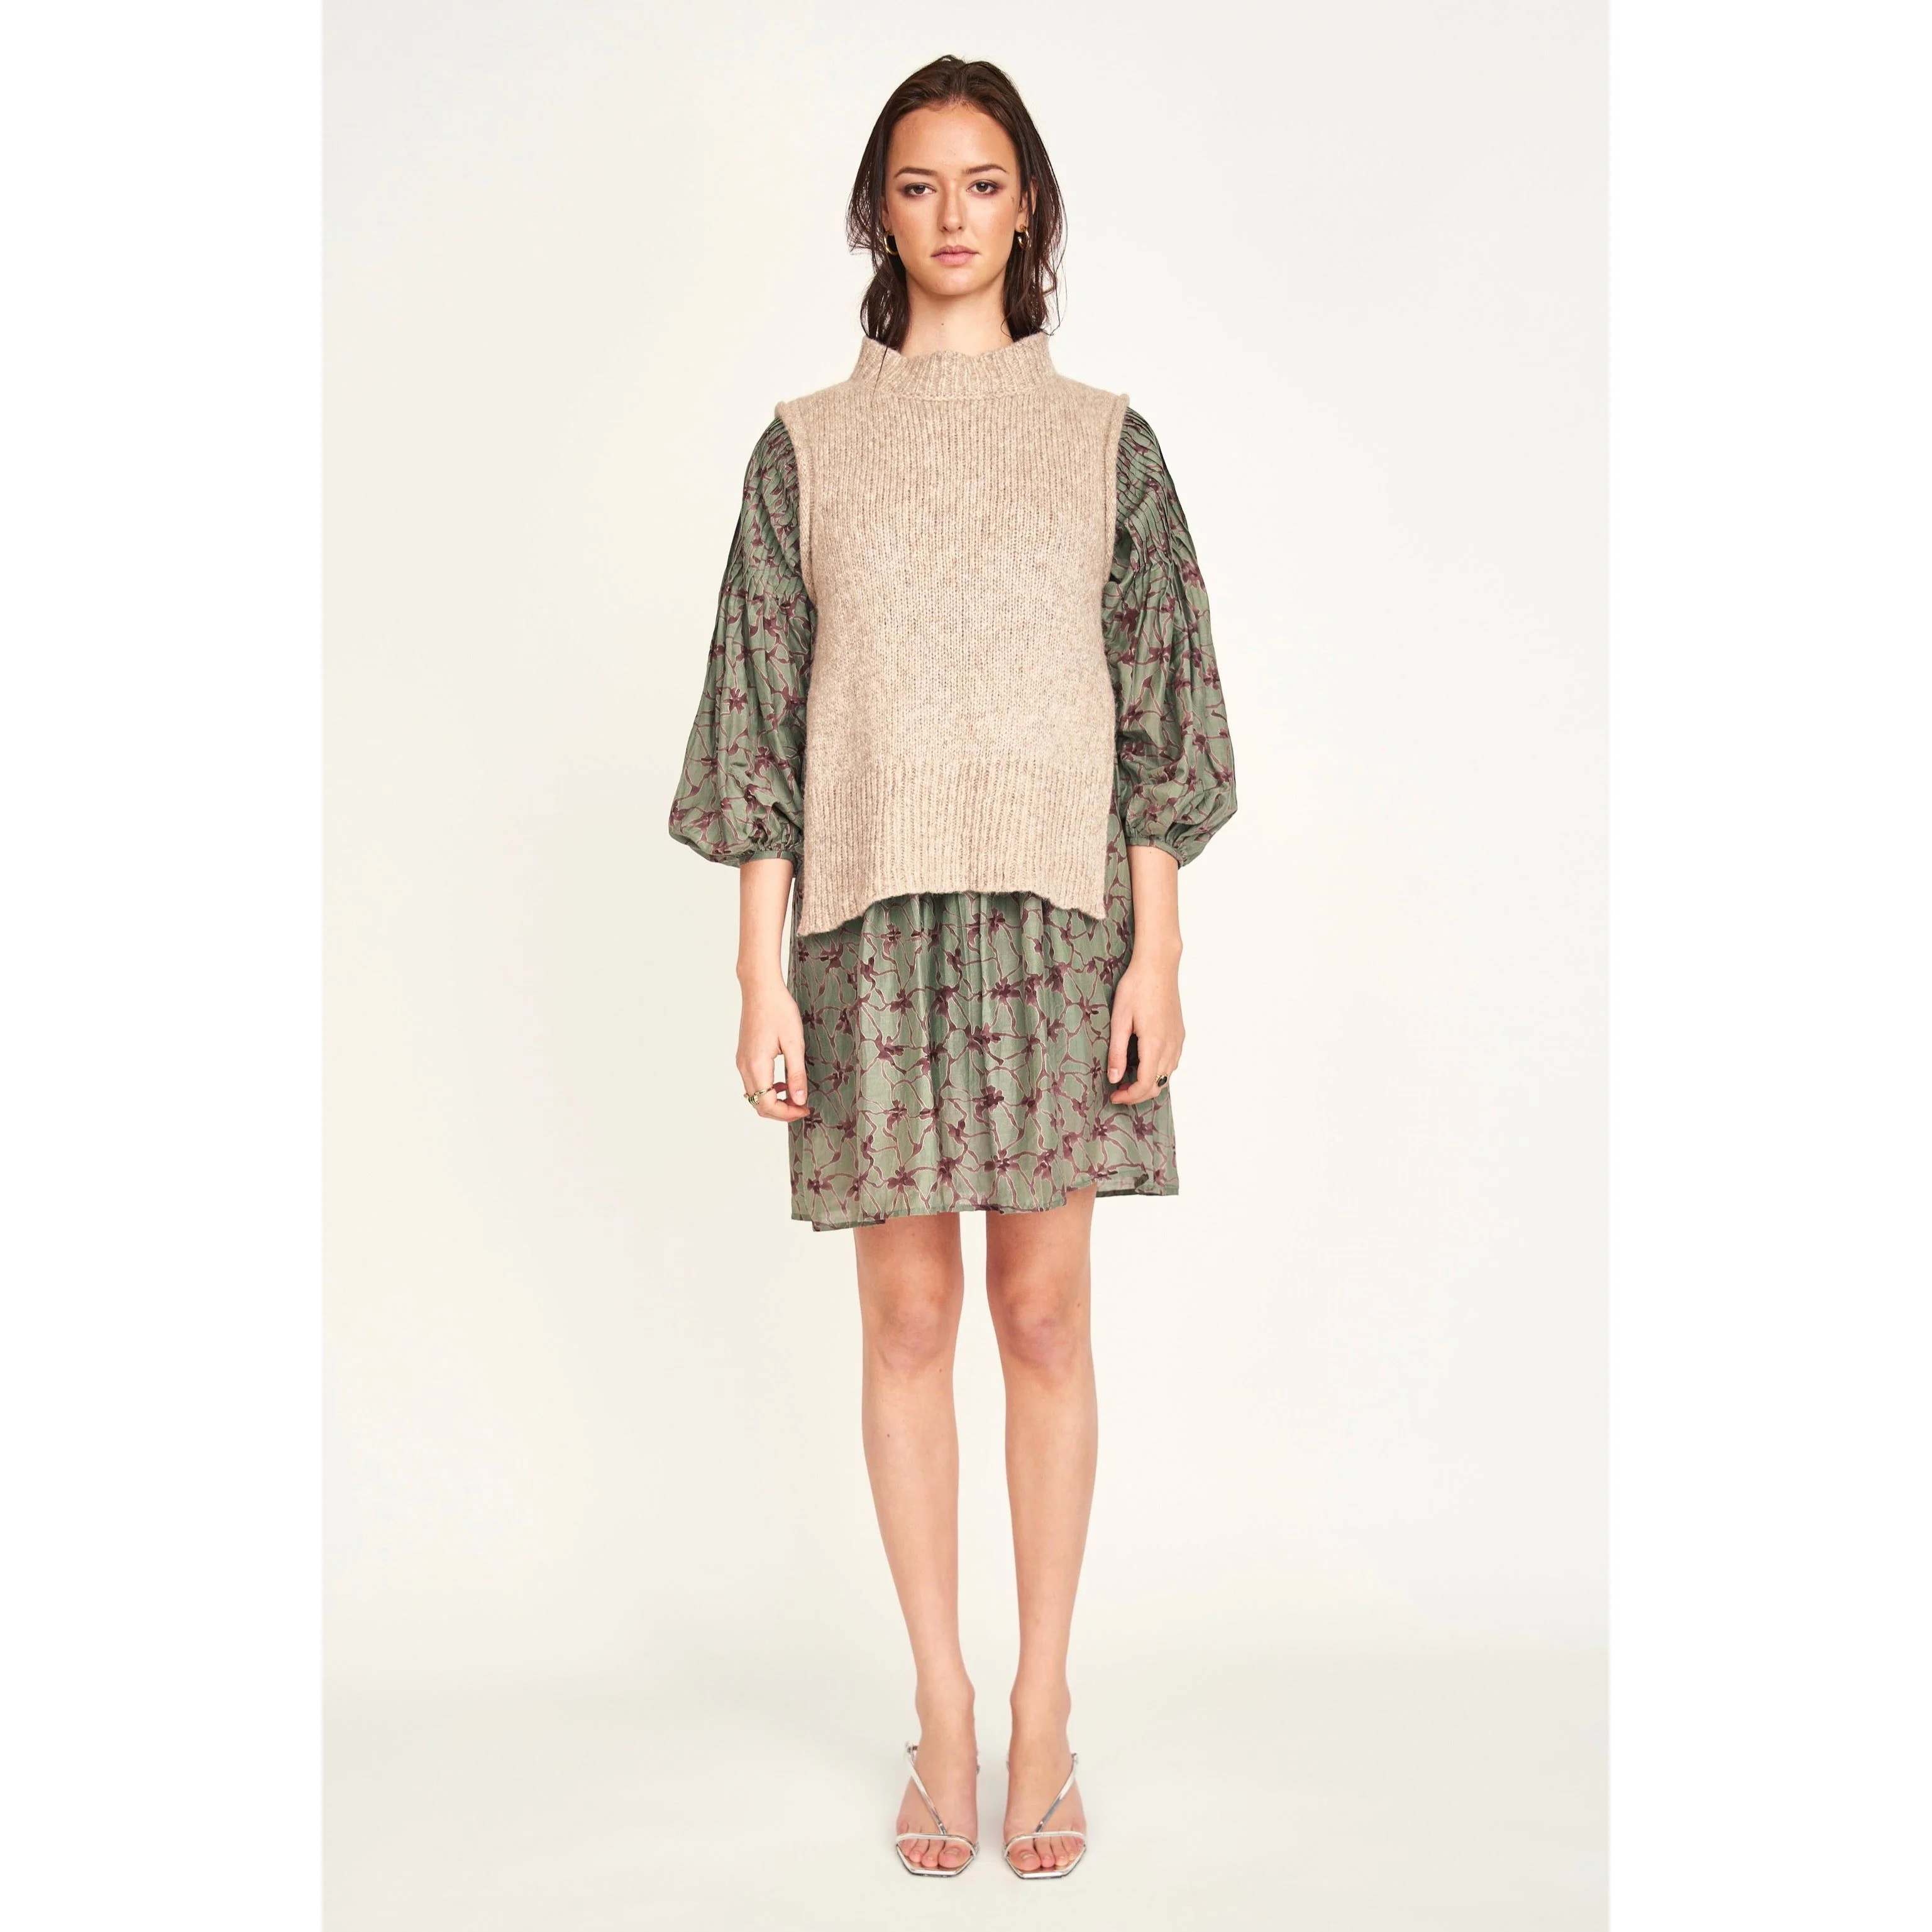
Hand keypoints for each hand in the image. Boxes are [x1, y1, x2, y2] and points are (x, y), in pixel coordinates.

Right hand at [737, 975, 811, 1121]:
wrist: (760, 988)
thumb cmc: (778, 1010)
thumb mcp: (794, 1043)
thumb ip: (796, 1074)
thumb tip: (799, 1101)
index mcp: (757, 1066)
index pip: (767, 1105)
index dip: (787, 1113)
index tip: (806, 1109)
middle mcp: (744, 1067)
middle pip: (758, 1105)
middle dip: (781, 1111)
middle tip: (802, 1105)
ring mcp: (742, 1062)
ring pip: (754, 1096)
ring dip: (774, 1101)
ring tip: (795, 1094)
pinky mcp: (744, 1056)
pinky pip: (753, 1083)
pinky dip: (767, 1089)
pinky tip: (783, 1081)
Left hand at [1107, 950, 1182, 1104]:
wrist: (1158, 966)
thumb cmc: (1136, 987)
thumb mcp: (1119, 1019)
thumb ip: (1117, 1052)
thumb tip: (1113, 1078)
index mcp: (1155, 1044)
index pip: (1146, 1084)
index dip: (1129, 1096)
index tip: (1113, 1096)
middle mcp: (1171, 1045)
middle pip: (1158, 1084)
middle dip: (1138, 1094)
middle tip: (1117, 1090)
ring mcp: (1178, 1040)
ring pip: (1168, 1075)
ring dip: (1149, 1083)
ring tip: (1127, 1078)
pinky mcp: (1180, 1033)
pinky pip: (1172, 1062)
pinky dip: (1159, 1070)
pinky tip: (1143, 1062)